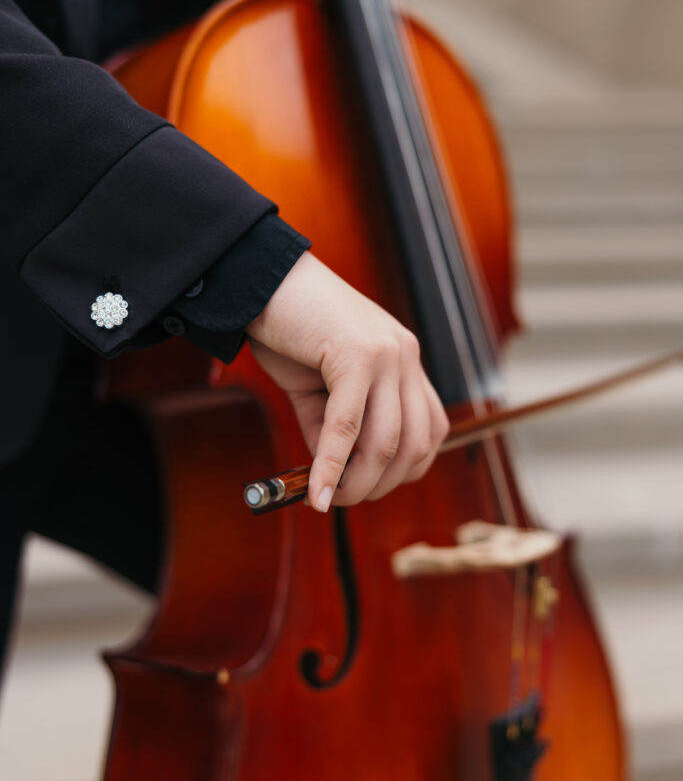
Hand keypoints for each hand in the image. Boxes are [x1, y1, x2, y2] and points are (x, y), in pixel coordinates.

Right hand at [246, 252, 448, 512]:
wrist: (259, 280)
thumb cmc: (288, 330)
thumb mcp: (319, 388)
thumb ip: (335, 429)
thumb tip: (336, 478)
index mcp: (404, 361)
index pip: (429, 429)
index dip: (403, 469)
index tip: (367, 486)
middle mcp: (406, 355)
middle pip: (415, 443)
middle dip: (380, 483)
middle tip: (343, 500)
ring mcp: (387, 352)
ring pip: (386, 440)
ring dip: (358, 482)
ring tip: (329, 497)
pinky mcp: (358, 353)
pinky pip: (348, 425)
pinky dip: (332, 465)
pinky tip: (316, 489)